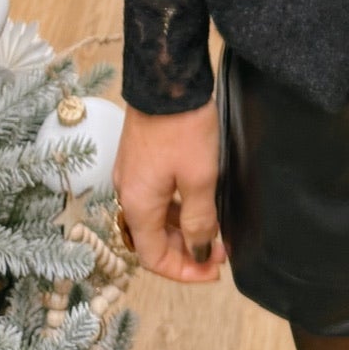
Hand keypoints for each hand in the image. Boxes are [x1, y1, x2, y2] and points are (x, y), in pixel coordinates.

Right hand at [114, 100, 225, 284]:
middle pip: (152, 239)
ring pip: (154, 217)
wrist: (166, 79)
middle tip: (221, 250)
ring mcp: (131, 174)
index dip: (184, 271)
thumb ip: (199, 220)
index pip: (153, 258)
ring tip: (215, 228)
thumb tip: (201, 252)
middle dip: (186, 250)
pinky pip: (155, 195)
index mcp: (137, 205)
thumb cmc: (182, 128)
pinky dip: (176, 208)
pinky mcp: (139, 157)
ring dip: (182, 229)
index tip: (214, 270)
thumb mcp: (200, 179)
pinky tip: (198, 202)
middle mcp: (127, 193)